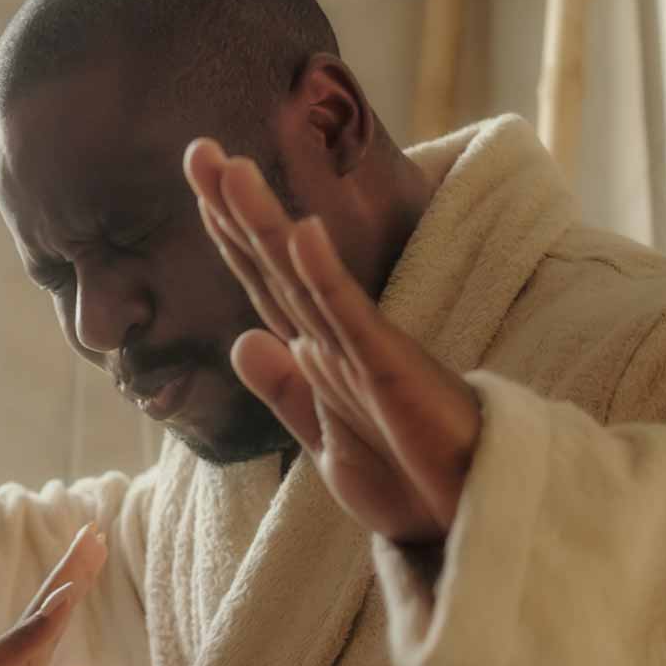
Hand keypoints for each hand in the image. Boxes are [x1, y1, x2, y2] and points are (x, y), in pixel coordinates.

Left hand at [0, 525, 103, 665]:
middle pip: (56, 608)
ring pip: (53, 641)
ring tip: (82, 592)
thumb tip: (63, 597)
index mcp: (14, 645)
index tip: (94, 534)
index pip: (52, 595)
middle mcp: (19, 658)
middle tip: (97, 543)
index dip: (74, 567)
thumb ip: (27, 638)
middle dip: (78, 576)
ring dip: (70, 615)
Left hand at [184, 138, 480, 546]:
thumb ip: (285, 390)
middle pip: (273, 261)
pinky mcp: (388, 367)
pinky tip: (302, 231)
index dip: (229, 233)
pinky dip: (324, 275)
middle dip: (234, 206)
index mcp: (318, 351)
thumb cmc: (406, 476)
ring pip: (302, 274)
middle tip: (199, 150)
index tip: (201, 183)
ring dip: (266, 221)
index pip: (263, 280)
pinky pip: (348, 316)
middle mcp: (335, 337)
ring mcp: (361, 346)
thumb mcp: (323, 439)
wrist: (467, 516)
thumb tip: (242, 341)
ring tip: (233, 169)